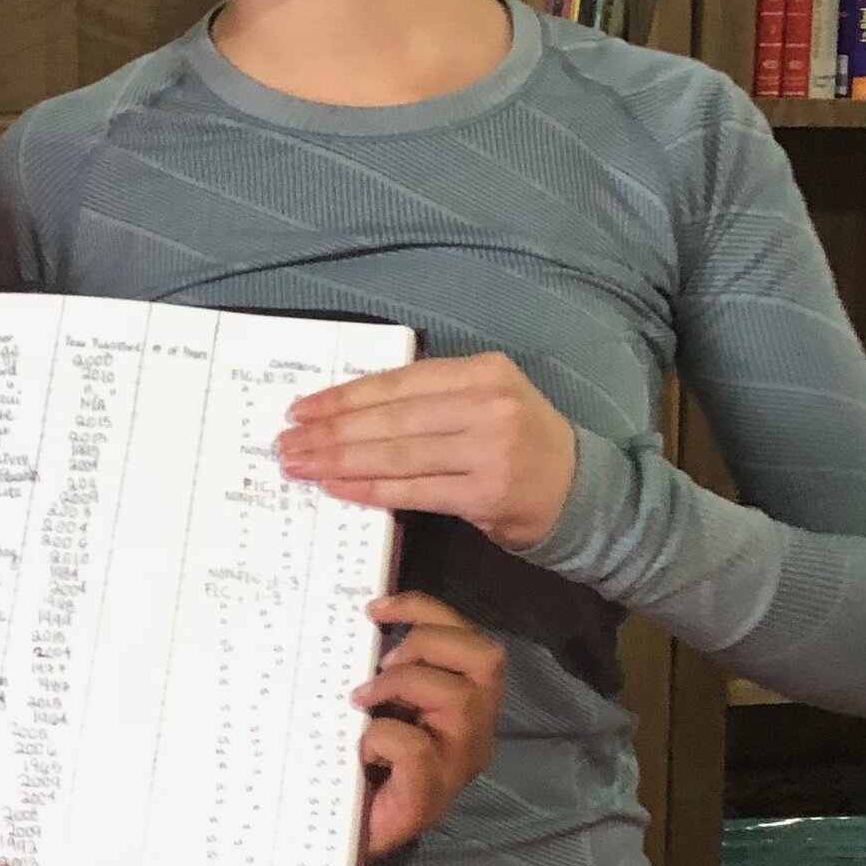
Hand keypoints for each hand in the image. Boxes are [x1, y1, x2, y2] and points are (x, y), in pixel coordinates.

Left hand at [278, 352, 578, 550]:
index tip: (302, 409)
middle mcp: (487, 405)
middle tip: (287, 443)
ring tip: (301, 465)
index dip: (345, 396)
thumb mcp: (485, 400)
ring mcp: (489, 450)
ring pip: (398, 454)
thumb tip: (350, 412)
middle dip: (332, 431)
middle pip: (392, 418)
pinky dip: (371, 489)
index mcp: (482, 372)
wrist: (579, 489)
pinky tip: (338, 487)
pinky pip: (414, 491)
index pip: (399, 382)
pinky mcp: (486, 493)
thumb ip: (431, 399)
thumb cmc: (520, 443)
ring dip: (341, 460)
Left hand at [353, 594, 505, 857]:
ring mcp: (457, 767)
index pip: (472, 641)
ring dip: (404, 685)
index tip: (377, 608)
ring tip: (366, 701)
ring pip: (460, 698)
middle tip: (382, 662)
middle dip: (430, 642)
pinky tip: (362, 751)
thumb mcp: (374, 710)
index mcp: (465, 708)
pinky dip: (382, 737)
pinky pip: (418, 748)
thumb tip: (362, 624)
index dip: (428, 611)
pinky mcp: (429, 799)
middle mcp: (473, 734)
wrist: (339, 842)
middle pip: (487, 658)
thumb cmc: (357, 772)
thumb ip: (384, 675)